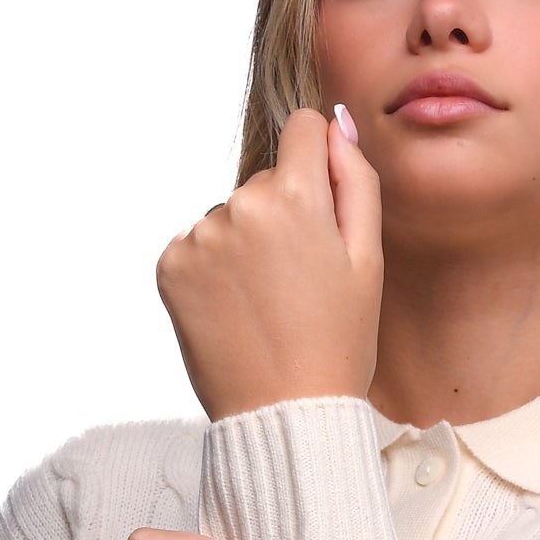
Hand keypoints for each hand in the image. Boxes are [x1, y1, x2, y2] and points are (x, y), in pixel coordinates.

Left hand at [155, 107, 382, 420]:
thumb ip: (355, 179)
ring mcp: (199, 236)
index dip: (318, 159)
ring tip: (267, 303)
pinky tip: (237, 310)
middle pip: (266, 181)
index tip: (320, 204)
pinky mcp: (170, 266)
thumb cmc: (338, 342)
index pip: (302, 129)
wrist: (284, 414)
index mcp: (295, 197)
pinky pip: (199, 245)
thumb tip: (335, 124)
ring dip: (246, 245)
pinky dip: (216, 270)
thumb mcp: (368, 259)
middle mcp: (239, 205)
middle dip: (284, 216)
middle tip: (300, 283)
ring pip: (231, 215)